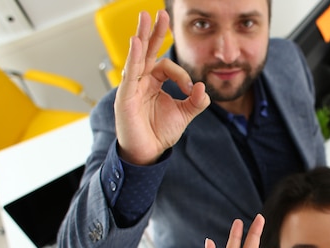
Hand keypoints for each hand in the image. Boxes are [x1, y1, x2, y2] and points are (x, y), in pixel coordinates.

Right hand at [114, 10, 210, 164]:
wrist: (148, 153)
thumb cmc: (160, 133)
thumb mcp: (185, 114)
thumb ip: (196, 101)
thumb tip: (203, 87)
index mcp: (153, 82)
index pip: (166, 66)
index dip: (181, 74)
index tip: (190, 89)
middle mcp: (141, 81)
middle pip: (147, 50)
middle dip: (155, 32)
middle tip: (160, 13)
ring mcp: (132, 87)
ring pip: (137, 56)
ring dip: (142, 36)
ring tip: (145, 17)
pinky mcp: (126, 96)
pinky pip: (130, 72)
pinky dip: (134, 56)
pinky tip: (137, 42)